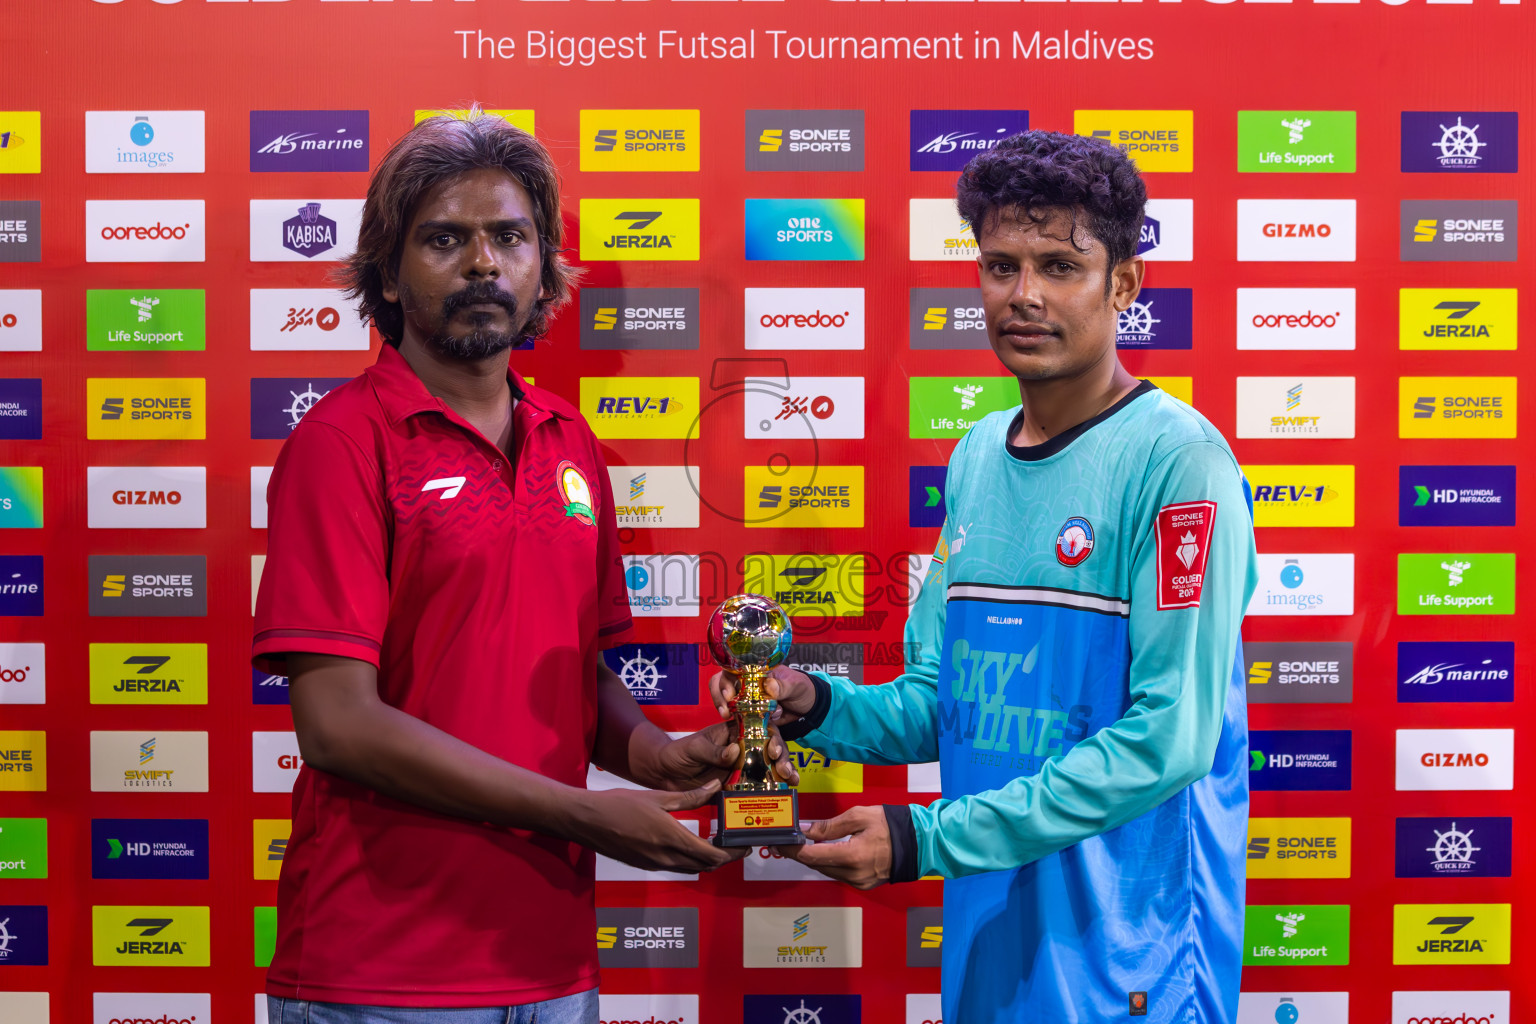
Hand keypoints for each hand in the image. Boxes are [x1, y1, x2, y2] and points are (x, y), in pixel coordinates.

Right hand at [563, 780, 746, 872]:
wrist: (587, 821)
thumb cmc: (619, 805)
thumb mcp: (658, 797)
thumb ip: (690, 797)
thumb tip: (715, 788)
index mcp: (671, 838)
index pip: (712, 855)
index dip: (732, 854)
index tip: (745, 846)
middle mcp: (665, 857)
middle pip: (705, 866)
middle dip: (724, 858)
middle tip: (734, 843)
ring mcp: (654, 864)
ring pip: (690, 868)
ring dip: (706, 859)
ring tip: (715, 842)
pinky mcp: (644, 864)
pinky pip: (675, 867)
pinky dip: (688, 859)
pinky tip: (688, 842)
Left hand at [654, 719, 799, 790]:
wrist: (664, 776)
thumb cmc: (678, 753)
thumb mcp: (694, 748)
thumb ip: (713, 751)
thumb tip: (734, 751)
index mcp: (733, 733)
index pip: (758, 728)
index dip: (770, 735)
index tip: (774, 747)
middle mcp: (741, 749)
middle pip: (768, 748)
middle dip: (781, 756)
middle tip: (784, 768)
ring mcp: (741, 768)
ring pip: (768, 767)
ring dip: (782, 772)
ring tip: (791, 781)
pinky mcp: (737, 786)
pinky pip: (755, 788)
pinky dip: (769, 791)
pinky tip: (782, 794)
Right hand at [709, 665, 817, 726]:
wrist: (809, 708)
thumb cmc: (802, 689)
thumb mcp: (796, 685)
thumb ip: (784, 685)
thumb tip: (770, 686)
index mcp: (756, 669)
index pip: (733, 668)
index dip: (727, 679)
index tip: (729, 693)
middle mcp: (747, 682)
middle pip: (722, 682)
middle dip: (719, 694)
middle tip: (725, 708)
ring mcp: (746, 698)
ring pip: (725, 699)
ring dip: (722, 706)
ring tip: (726, 715)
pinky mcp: (749, 714)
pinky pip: (737, 716)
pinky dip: (734, 721)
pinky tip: (737, 727)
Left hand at [783, 805, 890, 889]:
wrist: (916, 842)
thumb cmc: (890, 826)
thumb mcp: (858, 817)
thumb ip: (829, 826)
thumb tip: (807, 831)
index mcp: (853, 856)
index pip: (812, 856)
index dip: (793, 850)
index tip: (781, 842)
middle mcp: (854, 874)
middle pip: (817, 866)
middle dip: (800, 854)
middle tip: (787, 842)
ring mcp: (859, 882)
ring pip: (827, 871)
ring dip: (814, 859)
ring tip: (803, 845)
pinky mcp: (863, 884)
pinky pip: (838, 874)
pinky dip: (829, 863)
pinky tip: (824, 852)